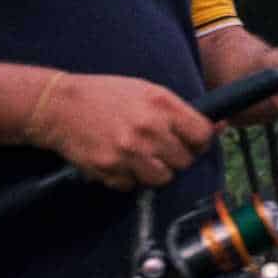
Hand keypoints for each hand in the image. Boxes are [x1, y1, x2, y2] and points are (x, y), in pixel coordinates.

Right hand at [25, 73, 216, 190]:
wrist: (59, 106)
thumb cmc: (105, 95)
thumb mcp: (147, 91)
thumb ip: (180, 111)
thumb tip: (219, 126)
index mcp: (162, 105)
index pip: (202, 136)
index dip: (200, 142)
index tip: (192, 142)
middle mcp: (148, 129)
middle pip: (184, 161)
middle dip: (176, 157)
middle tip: (160, 148)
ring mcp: (129, 152)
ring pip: (163, 179)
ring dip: (155, 171)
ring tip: (140, 156)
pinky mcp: (110, 169)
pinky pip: (133, 186)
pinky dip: (129, 178)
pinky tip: (119, 160)